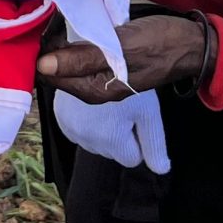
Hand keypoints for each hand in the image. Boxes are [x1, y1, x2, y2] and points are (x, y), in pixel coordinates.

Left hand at [40, 12, 211, 102]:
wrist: (191, 43)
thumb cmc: (160, 44)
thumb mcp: (121, 49)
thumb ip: (82, 59)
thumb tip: (43, 66)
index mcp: (92, 90)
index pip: (46, 75)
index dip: (39, 50)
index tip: (40, 22)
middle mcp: (90, 86)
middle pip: (52, 67)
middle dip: (46, 42)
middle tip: (47, 10)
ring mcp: (97, 74)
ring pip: (63, 57)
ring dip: (57, 36)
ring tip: (57, 9)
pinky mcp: (103, 61)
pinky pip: (77, 50)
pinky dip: (70, 35)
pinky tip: (69, 17)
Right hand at [53, 87, 171, 173]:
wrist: (94, 52)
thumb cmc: (126, 80)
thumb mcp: (148, 111)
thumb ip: (154, 144)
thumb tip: (161, 170)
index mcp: (112, 140)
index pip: (132, 159)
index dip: (138, 139)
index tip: (137, 118)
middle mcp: (88, 140)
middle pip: (113, 152)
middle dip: (119, 136)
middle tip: (122, 108)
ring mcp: (72, 130)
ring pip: (96, 144)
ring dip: (102, 131)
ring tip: (107, 106)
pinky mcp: (61, 119)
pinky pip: (79, 133)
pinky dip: (86, 124)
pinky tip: (91, 107)